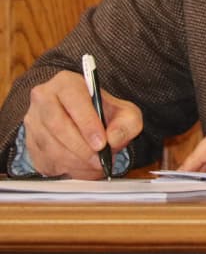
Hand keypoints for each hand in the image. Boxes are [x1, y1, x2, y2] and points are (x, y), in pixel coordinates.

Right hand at [23, 69, 142, 178]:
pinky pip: (44, 160)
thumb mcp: (126, 114)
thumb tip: (113, 138)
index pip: (73, 100)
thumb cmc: (105, 114)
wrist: (89, 124)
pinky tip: (82, 168)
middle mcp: (44, 99)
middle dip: (81, 148)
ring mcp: (33, 121)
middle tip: (99, 160)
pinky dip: (65, 169)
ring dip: (74, 161)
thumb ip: (127, 123)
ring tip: (95, 165)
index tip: (101, 143)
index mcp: (67, 83)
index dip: (87, 123)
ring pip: (49, 145)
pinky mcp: (30, 143)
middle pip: (57, 125)